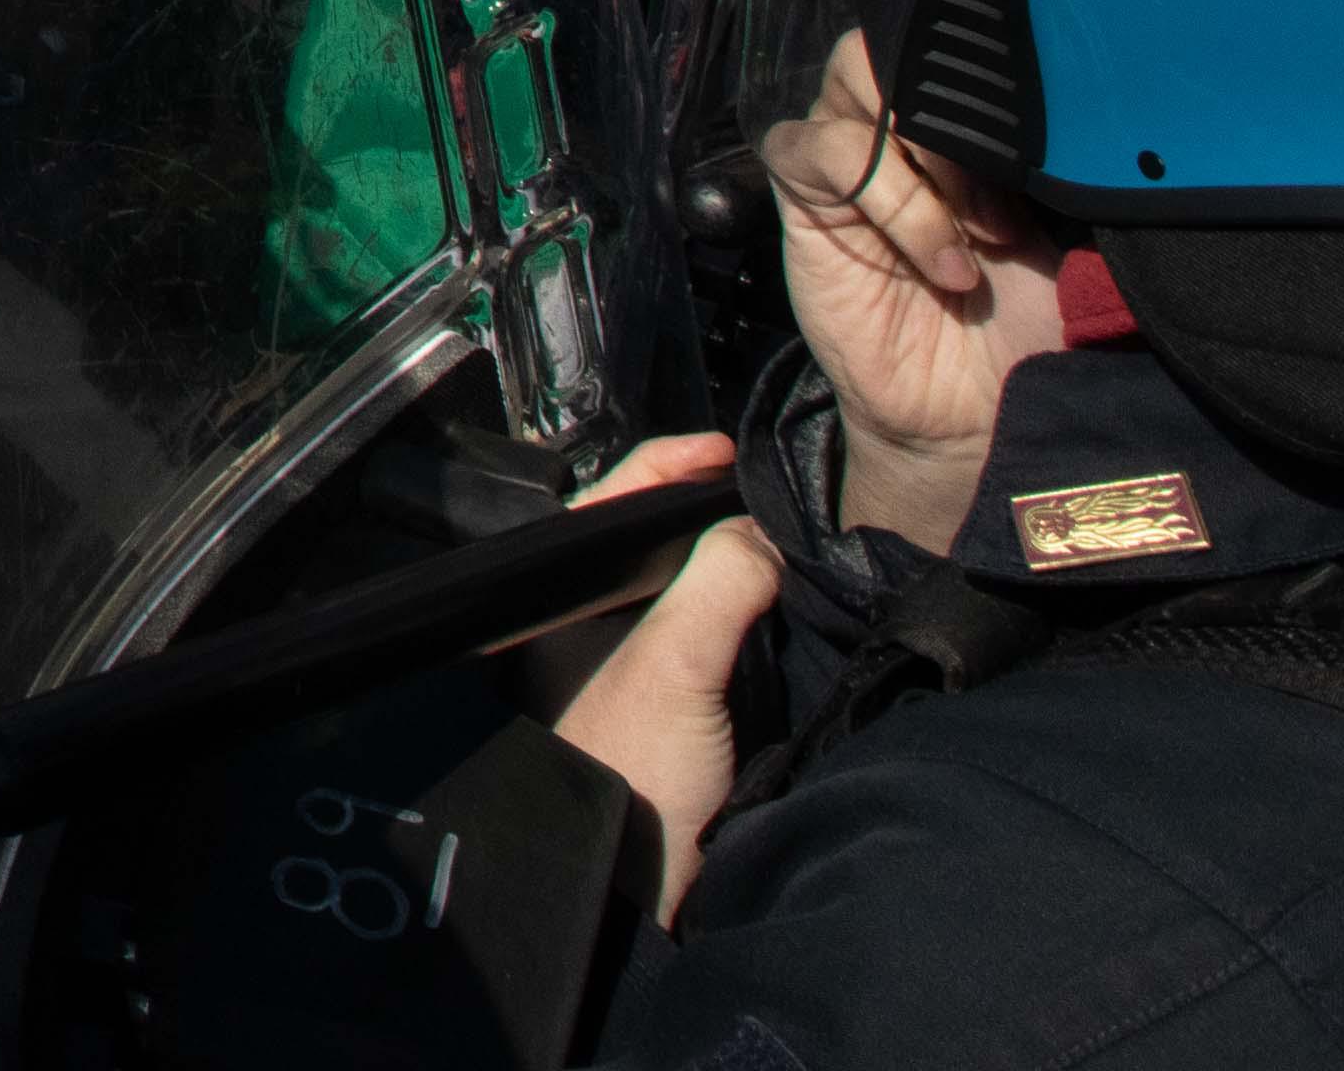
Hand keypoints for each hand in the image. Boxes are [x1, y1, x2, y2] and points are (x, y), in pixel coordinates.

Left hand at [548, 432, 778, 921]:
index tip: (726, 452)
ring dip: (731, 561)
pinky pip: (710, 635)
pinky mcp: (671, 705)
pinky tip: (781, 606)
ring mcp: (629, 665)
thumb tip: (763, 530)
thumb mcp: (676, 665)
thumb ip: (719, 582)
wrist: (643, 891)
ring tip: (782, 539)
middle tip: (766, 490)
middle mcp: (587, 624)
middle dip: (708, 508)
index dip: (667, 464)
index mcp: (561, 601)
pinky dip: (744, 612)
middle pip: (651, 539)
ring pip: (684, 586)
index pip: (608, 500)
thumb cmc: (631, 776)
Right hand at [761, 30, 1067, 554]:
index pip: (961, 41)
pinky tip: (939, 259)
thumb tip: (1093, 120)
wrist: (984, 418)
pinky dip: (886, 197)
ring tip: (975, 229)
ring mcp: (852, 159)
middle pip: (899, 37)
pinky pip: (812, 149)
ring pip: (853, 74)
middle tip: (1005, 191)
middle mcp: (907, 126)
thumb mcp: (1071, 241)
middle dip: (953, 106)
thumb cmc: (1035, 330)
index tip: (1052, 147)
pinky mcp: (806, 200)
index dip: (997, 75)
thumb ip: (1064, 172)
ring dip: (922, 152)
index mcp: (971, 124)